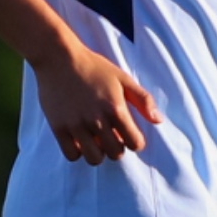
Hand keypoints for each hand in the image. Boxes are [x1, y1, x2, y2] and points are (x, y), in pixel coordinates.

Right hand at [33, 45, 161, 164]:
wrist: (59, 58)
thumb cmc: (94, 67)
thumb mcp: (122, 78)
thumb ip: (143, 99)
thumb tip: (158, 120)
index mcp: (115, 109)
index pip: (135, 144)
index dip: (135, 141)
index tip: (128, 134)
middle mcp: (96, 120)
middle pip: (116, 154)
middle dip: (117, 147)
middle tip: (111, 135)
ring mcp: (76, 125)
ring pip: (94, 158)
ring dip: (98, 152)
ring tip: (95, 139)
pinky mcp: (58, 128)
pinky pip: (72, 155)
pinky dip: (77, 151)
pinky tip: (79, 139)